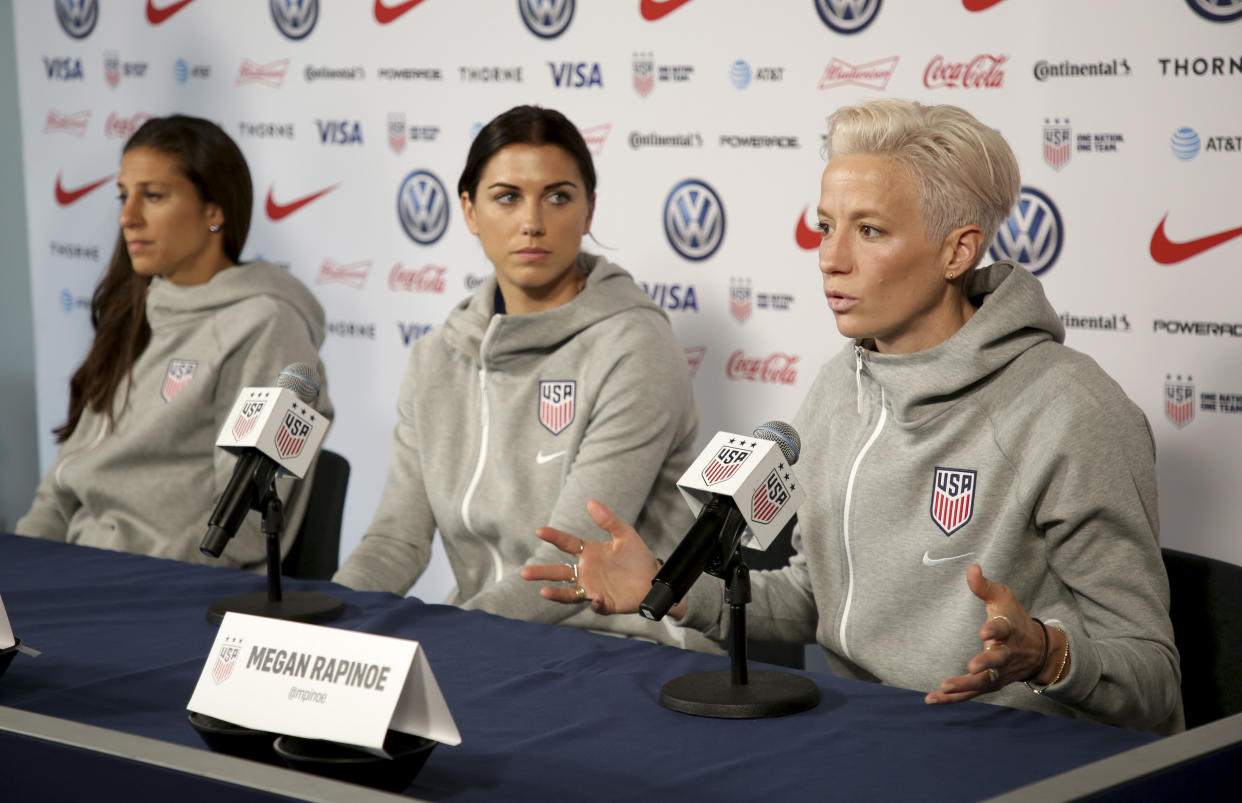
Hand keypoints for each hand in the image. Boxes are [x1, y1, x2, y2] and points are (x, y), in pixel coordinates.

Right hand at [520, 499, 659, 615]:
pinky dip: (596, 603)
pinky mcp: (606, 604)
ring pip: (569, 593)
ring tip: (543, 592)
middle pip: (559, 572)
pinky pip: (598, 605)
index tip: (539, 531)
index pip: (567, 544)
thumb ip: (607, 520)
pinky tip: (597, 599)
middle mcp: (586, 572)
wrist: (654, 579)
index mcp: (589, 553)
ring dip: (557, 593)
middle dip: (542, 573)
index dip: (554, 537)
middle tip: (525, 573)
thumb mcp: (624, 534)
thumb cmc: (637, 556)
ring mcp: (594, 589)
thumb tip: (590, 502)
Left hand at [925, 564, 1047, 704]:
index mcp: (1009, 630)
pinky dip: (952, 698)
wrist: (1038, 651)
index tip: (984, 632)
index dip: (994, 630)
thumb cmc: (1014, 619)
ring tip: (945, 686)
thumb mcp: (1003, 598)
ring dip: (965, 685)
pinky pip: (971, 693)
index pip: (1003, 629)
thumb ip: (984, 586)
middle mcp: (1006, 653)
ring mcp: (999, 672)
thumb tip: (971, 567)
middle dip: (986, 663)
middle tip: (972, 666)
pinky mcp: (990, 684)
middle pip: (997, 660)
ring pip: (983, 682)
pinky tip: (931, 698)